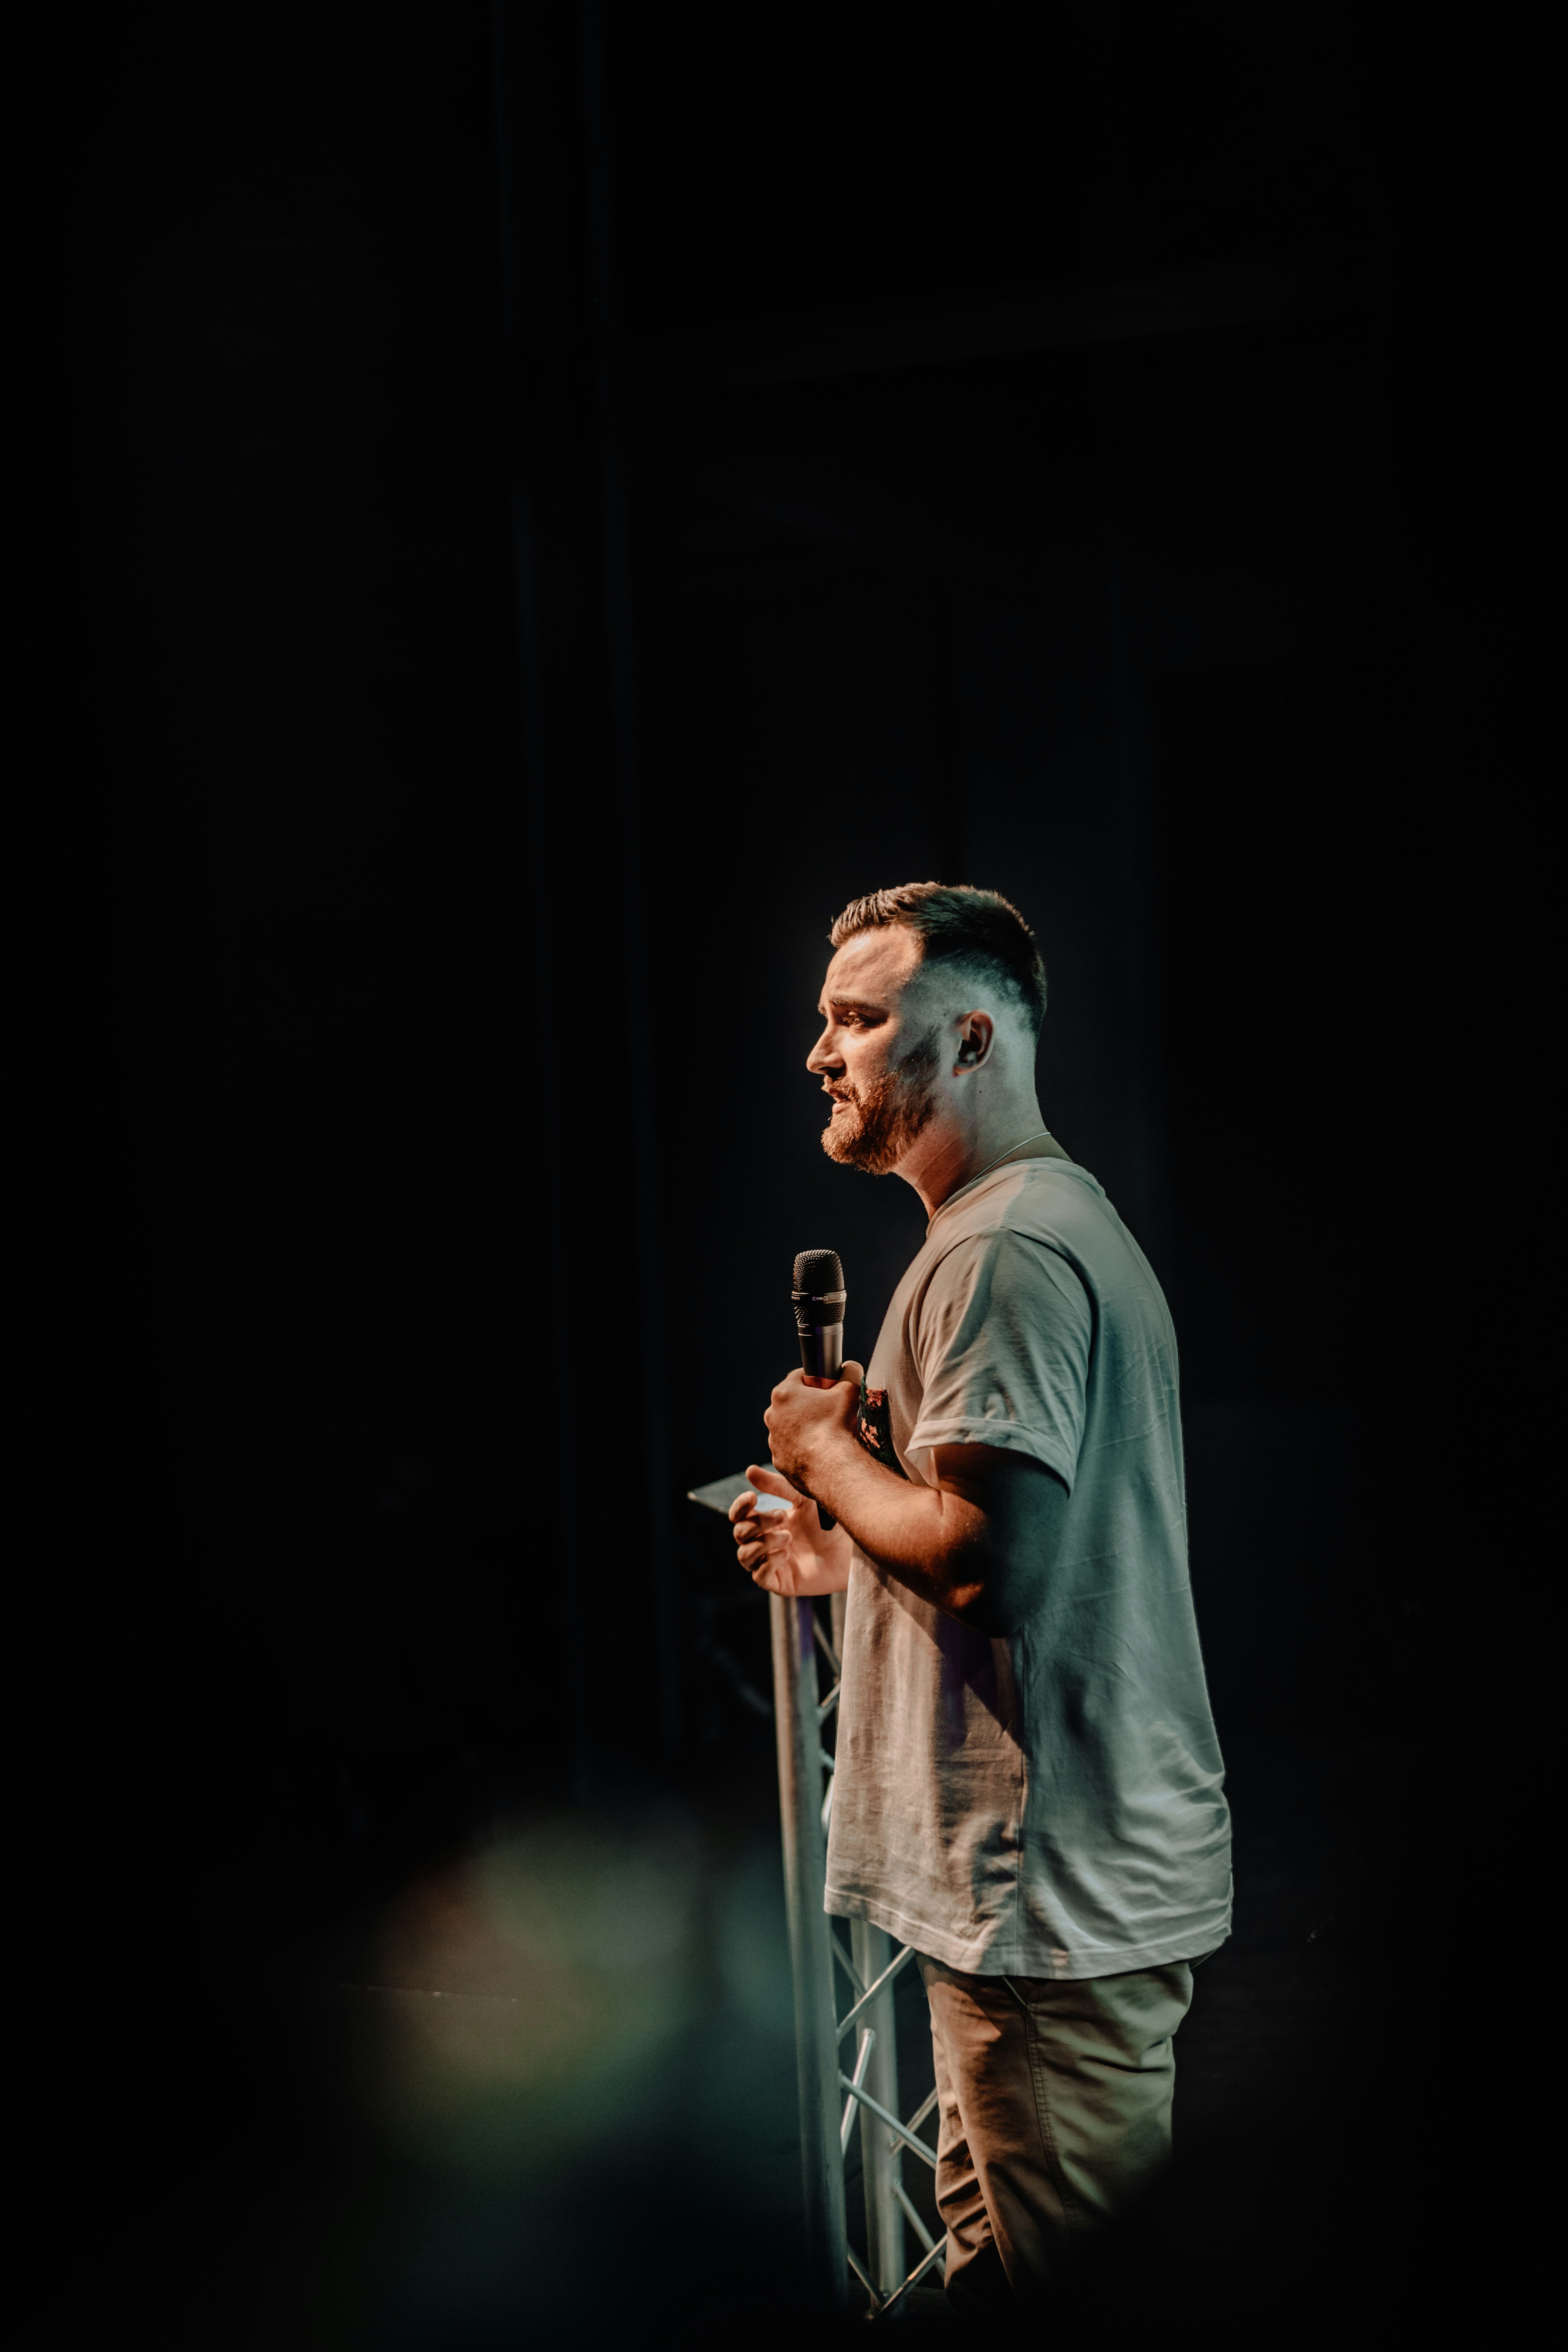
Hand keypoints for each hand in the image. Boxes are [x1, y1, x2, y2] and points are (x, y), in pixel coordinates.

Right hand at [729, 1465, 851, 1596]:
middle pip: (740, 1534)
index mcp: (768, 1523)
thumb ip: (777, 1486)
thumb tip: (749, 1470)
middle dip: (757, 1523)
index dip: (739, 1507)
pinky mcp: (782, 1583)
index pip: (739, 1517)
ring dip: (762, 1543)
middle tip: (782, 1516)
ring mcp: (772, 1563)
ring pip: (745, 1556)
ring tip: (788, 1537)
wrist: (852, 1548)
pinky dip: (768, 1563)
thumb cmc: (830, 1522)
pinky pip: (759, 1577)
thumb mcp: (803, 1499)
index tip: (752, 1497)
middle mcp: (766, 1543)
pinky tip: (786, 1554)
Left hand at [762, 1359, 865, 1492]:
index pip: (800, 1376)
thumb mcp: (850, 1389)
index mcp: (784, 1393)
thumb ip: (849, 1371)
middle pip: (793, 1403)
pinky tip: (820, 1452)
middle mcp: (773, 1415)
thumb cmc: (838, 1425)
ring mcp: (774, 1440)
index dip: (818, 1380)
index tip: (829, 1388)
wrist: (832, 1466)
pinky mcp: (779, 1461)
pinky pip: (792, 1449)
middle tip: (830, 1412)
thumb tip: (849, 1366)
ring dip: (805, 1428)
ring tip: (826, 1435)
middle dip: (810, 1405)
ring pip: (791, 1427)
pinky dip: (803, 1449)